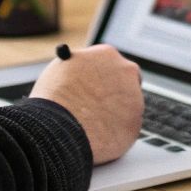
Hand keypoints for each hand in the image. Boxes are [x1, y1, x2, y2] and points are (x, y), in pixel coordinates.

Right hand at [30, 43, 143, 164]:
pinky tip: (99, 136)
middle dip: (115, 93)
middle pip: (127, 82)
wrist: (59, 127)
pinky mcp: (135, 124)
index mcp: (107, 54)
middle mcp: (126, 72)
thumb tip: (83, 74)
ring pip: (128, 107)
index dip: (102, 77)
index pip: (111, 63)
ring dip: (115, 114)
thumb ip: (80, 67)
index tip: (98, 85)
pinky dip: (115, 133)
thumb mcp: (63, 69)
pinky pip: (126, 128)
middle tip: (102, 106)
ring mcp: (134, 98)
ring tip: (94, 125)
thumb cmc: (55, 98)